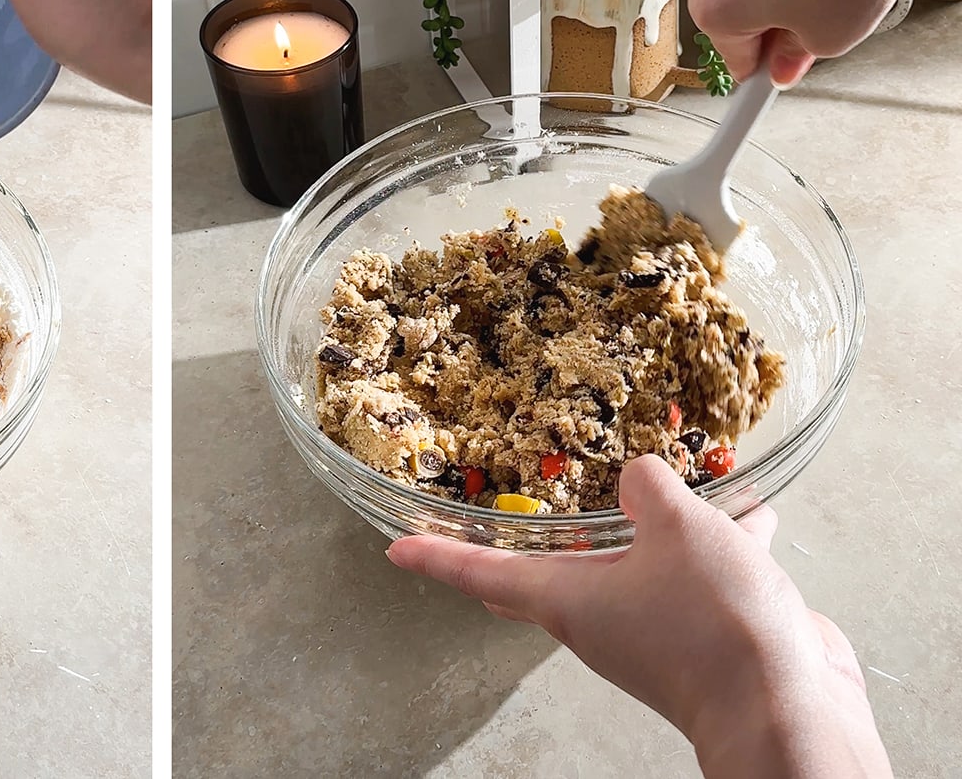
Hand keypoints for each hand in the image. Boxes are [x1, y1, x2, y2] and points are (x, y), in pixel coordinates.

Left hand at [387, 456, 891, 777]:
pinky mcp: (704, 637)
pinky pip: (698, 581)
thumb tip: (639, 475)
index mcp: (567, 600)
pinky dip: (717, 547)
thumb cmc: (714, 626)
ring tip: (673, 483)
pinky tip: (753, 517)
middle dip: (531, 543)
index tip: (397, 549)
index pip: (481, 572)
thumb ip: (650, 490)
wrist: (788, 710)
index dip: (436, 556)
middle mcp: (600, 620)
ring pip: (636, 569)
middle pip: (548, 576)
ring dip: (651, 531)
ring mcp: (652, 633)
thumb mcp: (677, 530)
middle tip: (508, 512)